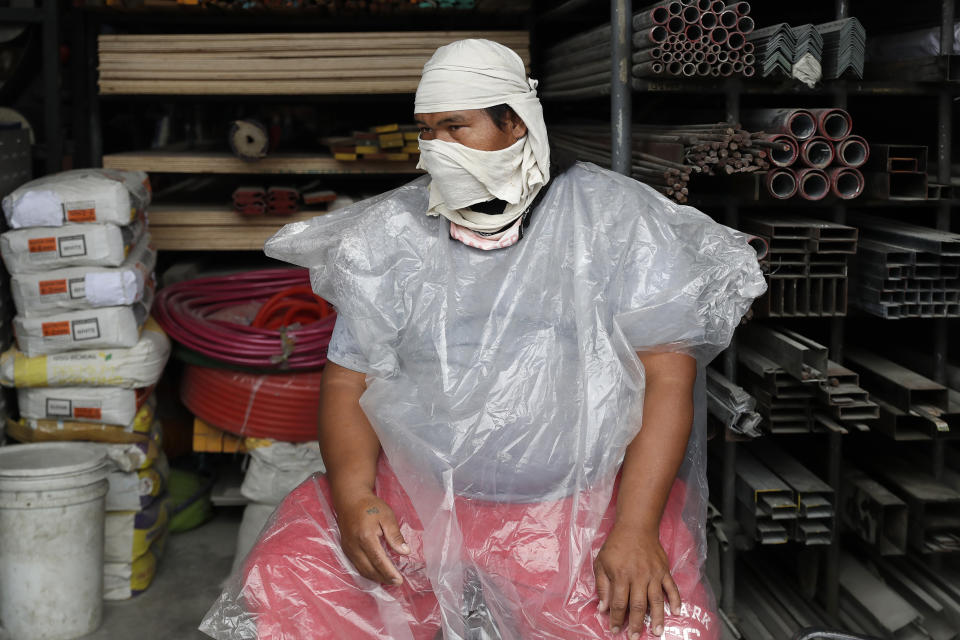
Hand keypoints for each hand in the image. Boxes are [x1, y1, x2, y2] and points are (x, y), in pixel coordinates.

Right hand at [333, 489, 410, 584]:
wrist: (350, 500)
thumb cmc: (370, 506)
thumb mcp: (387, 516)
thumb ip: (395, 535)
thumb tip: (405, 552)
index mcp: (366, 537)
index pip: (378, 560)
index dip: (389, 572)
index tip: (399, 580)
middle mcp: (354, 546)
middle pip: (369, 569)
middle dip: (383, 578)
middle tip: (397, 582)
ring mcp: (348, 549)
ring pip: (362, 570)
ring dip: (376, 578)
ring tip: (389, 580)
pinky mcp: (346, 549)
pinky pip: (357, 566)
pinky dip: (367, 573)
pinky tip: (377, 573)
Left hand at [593, 523, 681, 637]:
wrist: (636, 527)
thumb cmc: (616, 545)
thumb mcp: (601, 562)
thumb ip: (602, 586)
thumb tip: (602, 608)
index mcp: (621, 575)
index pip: (619, 603)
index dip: (616, 619)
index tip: (615, 630)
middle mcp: (638, 577)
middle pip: (637, 606)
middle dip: (635, 624)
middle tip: (634, 637)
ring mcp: (653, 574)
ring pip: (656, 600)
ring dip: (656, 618)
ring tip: (656, 632)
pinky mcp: (664, 570)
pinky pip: (671, 587)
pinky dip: (675, 600)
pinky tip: (676, 611)